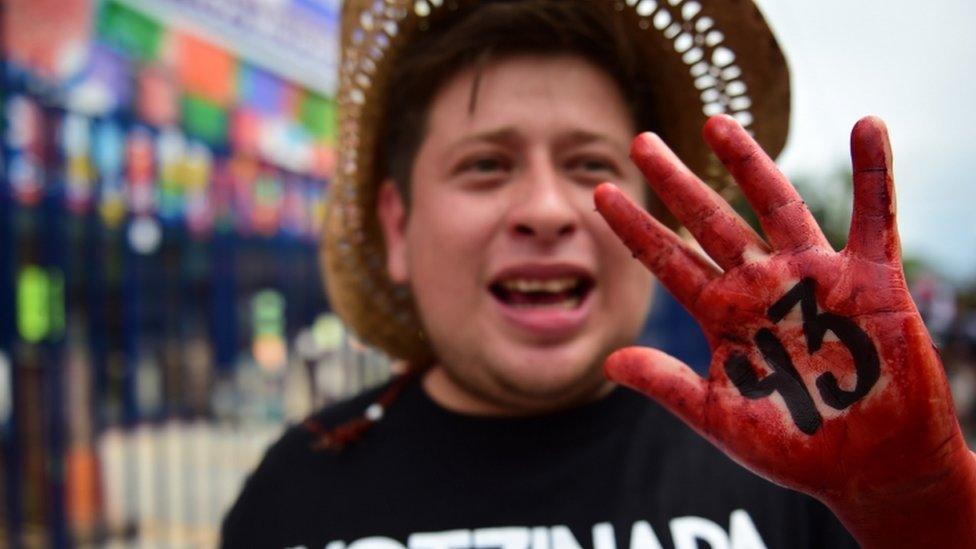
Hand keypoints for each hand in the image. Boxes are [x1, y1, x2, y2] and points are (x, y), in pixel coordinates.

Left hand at [594, 115, 975, 546]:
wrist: (870, 467)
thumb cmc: (795, 447)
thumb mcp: (720, 416)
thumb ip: (668, 384)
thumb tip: (609, 361)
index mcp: (724, 315)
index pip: (669, 260)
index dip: (635, 227)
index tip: (599, 192)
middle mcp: (763, 286)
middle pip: (711, 221)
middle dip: (675, 183)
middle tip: (640, 141)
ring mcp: (815, 278)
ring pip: (777, 205)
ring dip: (749, 162)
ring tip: (716, 122)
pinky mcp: (871, 280)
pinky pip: (877, 217)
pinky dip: (875, 173)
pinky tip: (865, 126)